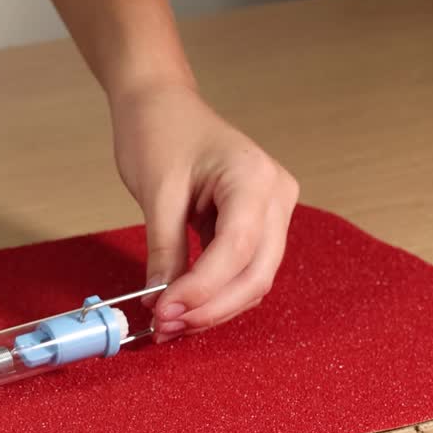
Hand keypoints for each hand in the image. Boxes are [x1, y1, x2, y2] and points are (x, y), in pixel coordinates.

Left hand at [109, 82, 298, 342]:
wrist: (161, 104)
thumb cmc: (159, 131)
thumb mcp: (156, 192)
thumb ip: (164, 249)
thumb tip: (160, 302)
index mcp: (254, 178)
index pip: (238, 250)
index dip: (203, 289)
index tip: (164, 312)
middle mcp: (276, 195)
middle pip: (256, 272)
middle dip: (211, 307)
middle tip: (165, 328)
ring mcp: (272, 210)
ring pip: (253, 278)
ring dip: (213, 307)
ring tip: (169, 324)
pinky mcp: (255, 222)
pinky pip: (242, 268)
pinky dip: (214, 292)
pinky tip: (182, 307)